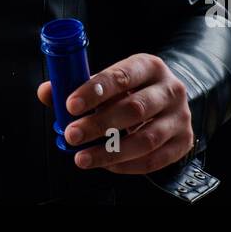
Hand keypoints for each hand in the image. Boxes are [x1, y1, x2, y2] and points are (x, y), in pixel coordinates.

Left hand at [36, 53, 193, 174]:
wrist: (170, 99)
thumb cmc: (133, 88)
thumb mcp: (111, 79)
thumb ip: (78, 85)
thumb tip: (47, 93)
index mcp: (149, 66)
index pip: (121, 76)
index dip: (94, 91)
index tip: (70, 105)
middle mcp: (170, 89)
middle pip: (134, 109)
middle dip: (98, 124)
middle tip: (71, 135)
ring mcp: (180, 117)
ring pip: (146, 138)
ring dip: (110, 151)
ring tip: (83, 157)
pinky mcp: (183, 141)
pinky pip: (154, 160)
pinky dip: (127, 166)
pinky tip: (106, 165)